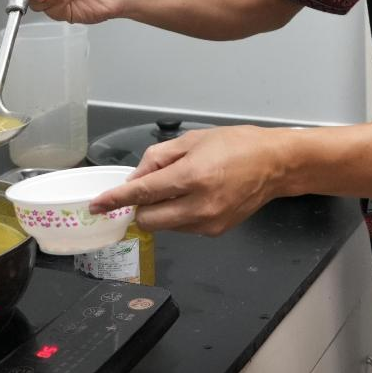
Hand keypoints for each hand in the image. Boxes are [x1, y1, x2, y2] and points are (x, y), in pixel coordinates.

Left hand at [88, 126, 290, 235]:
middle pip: (148, 219)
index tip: (96, 205)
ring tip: (182, 186)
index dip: (116, 200)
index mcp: (193, 177)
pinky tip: (194, 196)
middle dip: (139, 206)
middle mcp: (199, 206)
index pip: (143, 193)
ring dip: (159, 210)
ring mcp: (208, 224)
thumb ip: (158, 158)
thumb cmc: (236, 144)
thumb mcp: (192, 139)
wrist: (275, 165)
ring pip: (163, 226)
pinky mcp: (215, 233)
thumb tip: (134, 179)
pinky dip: (177, 214)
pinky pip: (181, 227)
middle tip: (149, 187)